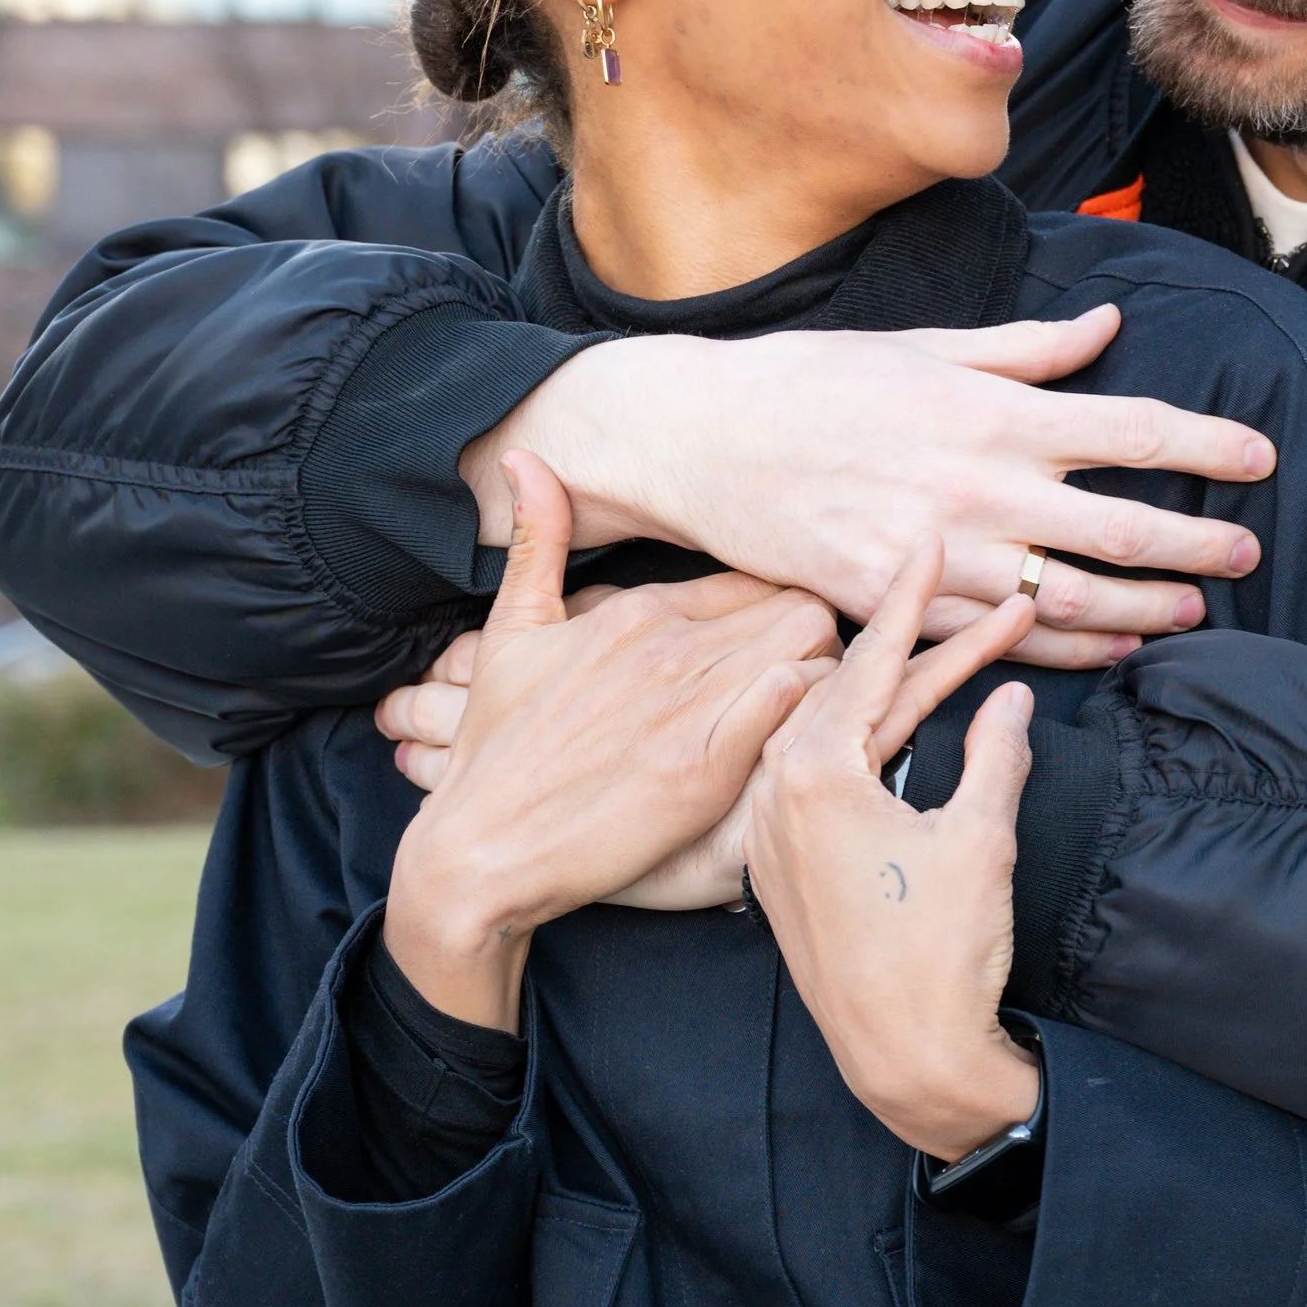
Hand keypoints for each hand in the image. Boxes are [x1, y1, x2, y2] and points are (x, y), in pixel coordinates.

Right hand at [383, 454, 839, 1028]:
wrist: (478, 849)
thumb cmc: (498, 748)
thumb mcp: (511, 632)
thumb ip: (538, 541)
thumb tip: (525, 457)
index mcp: (637, 612)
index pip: (757, 580)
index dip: (782, 612)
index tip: (782, 650)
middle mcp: (668, 648)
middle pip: (802, 610)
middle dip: (820, 644)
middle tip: (815, 688)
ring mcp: (687, 708)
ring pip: (814, 653)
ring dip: (828, 684)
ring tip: (813, 722)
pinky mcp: (702, 771)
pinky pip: (791, 706)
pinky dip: (808, 718)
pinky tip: (797, 747)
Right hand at [457, 308, 1272, 669]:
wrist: (701, 440)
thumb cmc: (811, 380)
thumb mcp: (923, 346)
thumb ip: (1025, 348)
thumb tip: (1108, 325)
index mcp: (991, 411)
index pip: (1130, 427)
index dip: (1206, 444)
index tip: (1260, 457)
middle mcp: (979, 486)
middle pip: (1119, 525)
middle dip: (1197, 543)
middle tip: (1250, 554)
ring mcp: (940, 553)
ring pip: (1071, 596)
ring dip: (1145, 608)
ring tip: (1196, 611)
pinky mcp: (898, 603)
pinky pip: (1001, 636)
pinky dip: (1066, 647)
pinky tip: (1111, 650)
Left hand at [745, 546, 1042, 1163]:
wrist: (906, 1062)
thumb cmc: (940, 957)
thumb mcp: (982, 839)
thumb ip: (995, 754)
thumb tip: (1009, 698)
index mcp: (812, 774)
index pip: (869, 662)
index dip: (909, 601)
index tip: (924, 544)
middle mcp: (774, 795)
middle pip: (845, 689)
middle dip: (909, 642)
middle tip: (952, 586)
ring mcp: (771, 835)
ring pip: (829, 733)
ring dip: (887, 695)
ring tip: (947, 653)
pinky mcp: (780, 870)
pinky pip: (814, 781)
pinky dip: (860, 746)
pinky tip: (898, 727)